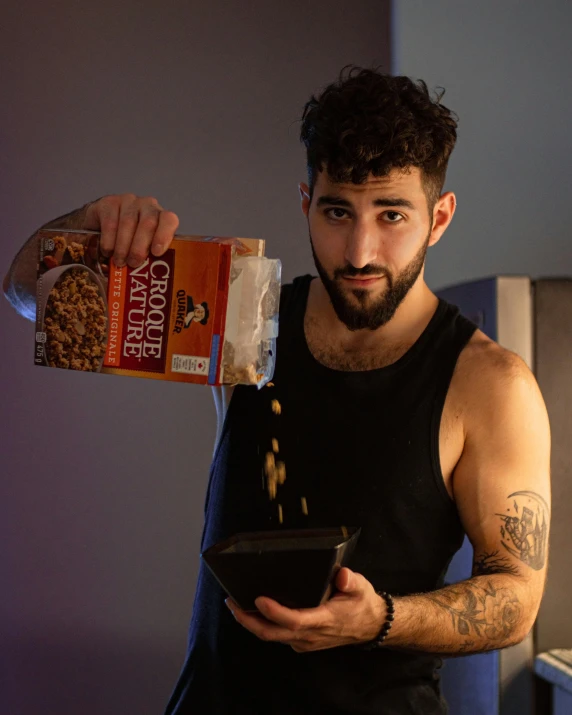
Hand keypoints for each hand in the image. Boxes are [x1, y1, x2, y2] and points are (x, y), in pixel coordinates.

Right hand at [82, 194, 178, 267]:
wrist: (100, 225)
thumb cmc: (127, 243)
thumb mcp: (142, 250)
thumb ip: (149, 260)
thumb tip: (151, 284)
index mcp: (161, 218)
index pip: (169, 220)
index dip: (164, 235)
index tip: (156, 252)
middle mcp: (147, 206)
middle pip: (148, 223)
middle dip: (140, 246)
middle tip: (134, 263)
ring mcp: (128, 202)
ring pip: (128, 223)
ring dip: (123, 246)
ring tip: (120, 262)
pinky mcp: (109, 202)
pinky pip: (110, 222)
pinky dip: (109, 240)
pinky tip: (107, 251)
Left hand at [225, 567, 384, 652]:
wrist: (370, 626)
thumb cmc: (362, 604)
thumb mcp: (361, 588)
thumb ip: (351, 582)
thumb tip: (342, 576)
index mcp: (323, 620)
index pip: (293, 620)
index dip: (274, 612)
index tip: (258, 599)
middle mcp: (310, 635)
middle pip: (273, 633)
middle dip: (249, 620)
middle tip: (232, 603)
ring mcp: (304, 641)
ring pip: (272, 636)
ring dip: (251, 623)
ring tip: (235, 605)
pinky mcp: (301, 641)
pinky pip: (278, 636)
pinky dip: (262, 625)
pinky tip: (253, 611)